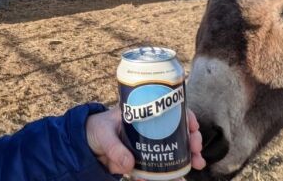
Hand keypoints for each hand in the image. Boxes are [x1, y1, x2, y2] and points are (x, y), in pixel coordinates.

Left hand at [86, 106, 205, 175]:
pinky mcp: (144, 160)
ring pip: (175, 148)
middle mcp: (151, 128)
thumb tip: (128, 164)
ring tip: (196, 163)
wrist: (86, 145)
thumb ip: (114, 148)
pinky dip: (170, 172)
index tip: (193, 126)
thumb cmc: (96, 129)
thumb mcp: (103, 133)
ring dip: (188, 156)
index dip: (186, 115)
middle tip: (197, 148)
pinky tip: (178, 177)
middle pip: (178, 130)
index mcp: (143, 113)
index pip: (170, 109)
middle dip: (192, 139)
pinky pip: (160, 166)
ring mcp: (149, 144)